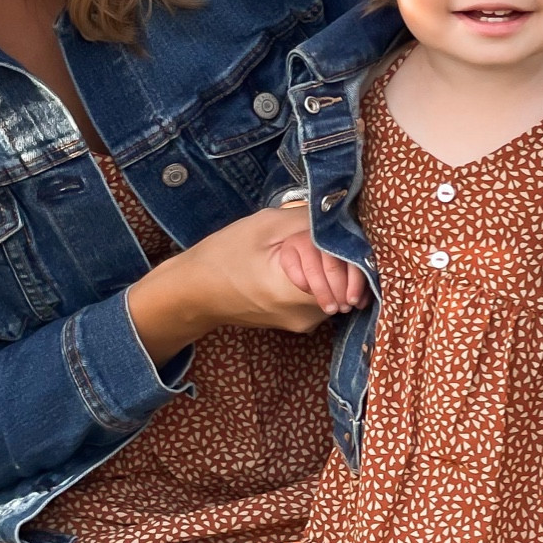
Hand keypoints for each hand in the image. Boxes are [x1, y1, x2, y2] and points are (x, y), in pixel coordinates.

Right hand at [127, 206, 366, 363]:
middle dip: (332, 255)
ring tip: (289, 254)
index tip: (308, 236)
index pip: (347, 271)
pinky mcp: (300, 322)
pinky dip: (317, 277)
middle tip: (297, 243)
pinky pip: (323, 295)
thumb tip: (345, 219)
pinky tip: (289, 267)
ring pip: (338, 287)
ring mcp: (305, 323)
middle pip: (348, 281)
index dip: (335, 246)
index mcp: (297, 293)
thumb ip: (311, 221)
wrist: (194, 293)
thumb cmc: (224, 256)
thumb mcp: (267, 225)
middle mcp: (308, 316)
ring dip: (325, 265)